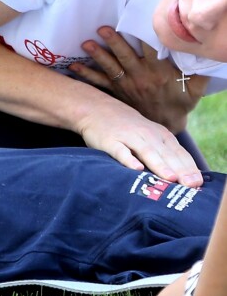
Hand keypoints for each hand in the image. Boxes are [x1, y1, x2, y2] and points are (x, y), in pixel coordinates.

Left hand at [70, 27, 207, 133]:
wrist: (164, 126)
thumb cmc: (181, 103)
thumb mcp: (195, 87)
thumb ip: (198, 69)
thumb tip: (206, 51)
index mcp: (160, 73)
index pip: (151, 50)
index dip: (143, 36)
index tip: (135, 22)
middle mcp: (141, 78)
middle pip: (126, 57)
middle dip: (114, 42)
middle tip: (102, 28)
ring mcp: (126, 86)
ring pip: (110, 68)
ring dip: (98, 55)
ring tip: (85, 43)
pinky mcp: (116, 92)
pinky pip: (99, 83)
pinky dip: (86, 74)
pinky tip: (73, 66)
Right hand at [77, 100, 203, 187]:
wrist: (97, 109)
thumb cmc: (127, 128)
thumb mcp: (149, 135)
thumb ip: (163, 152)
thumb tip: (182, 176)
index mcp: (159, 135)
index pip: (178, 153)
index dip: (189, 168)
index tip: (198, 184)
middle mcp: (147, 135)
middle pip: (166, 154)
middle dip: (180, 170)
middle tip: (190, 186)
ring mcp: (128, 137)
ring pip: (146, 152)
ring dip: (159, 165)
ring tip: (170, 178)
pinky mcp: (110, 141)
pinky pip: (120, 151)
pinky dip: (128, 159)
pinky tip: (136, 169)